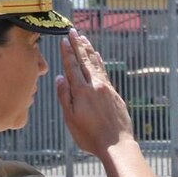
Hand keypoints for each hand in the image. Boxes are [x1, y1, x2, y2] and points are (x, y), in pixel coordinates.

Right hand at [56, 30, 134, 155]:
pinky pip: (105, 72)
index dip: (67, 53)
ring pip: (96, 64)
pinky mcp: (115, 94)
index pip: (72, 67)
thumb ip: (65, 97)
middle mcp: (95, 86)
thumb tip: (60, 78)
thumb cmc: (90, 136)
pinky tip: (98, 57)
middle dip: (78, 45)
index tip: (64, 40)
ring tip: (84, 39)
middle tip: (73, 31)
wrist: (117, 145)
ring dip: (89, 50)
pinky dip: (99, 62)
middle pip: (84, 61)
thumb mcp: (71, 119)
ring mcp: (107, 89)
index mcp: (81, 92)